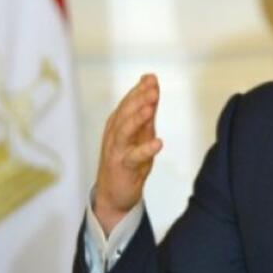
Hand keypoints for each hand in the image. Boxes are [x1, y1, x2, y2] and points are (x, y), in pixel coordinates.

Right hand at [93, 74, 162, 233]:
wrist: (114, 194)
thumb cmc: (128, 160)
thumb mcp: (141, 133)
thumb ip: (147, 111)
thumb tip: (152, 83)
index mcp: (118, 123)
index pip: (128, 103)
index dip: (139, 90)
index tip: (152, 78)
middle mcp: (114, 134)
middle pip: (124, 113)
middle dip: (138, 99)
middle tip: (152, 88)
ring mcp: (116, 151)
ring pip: (124, 131)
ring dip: (137, 119)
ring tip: (150, 108)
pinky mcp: (122, 167)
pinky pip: (132, 157)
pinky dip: (145, 150)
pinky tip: (158, 143)